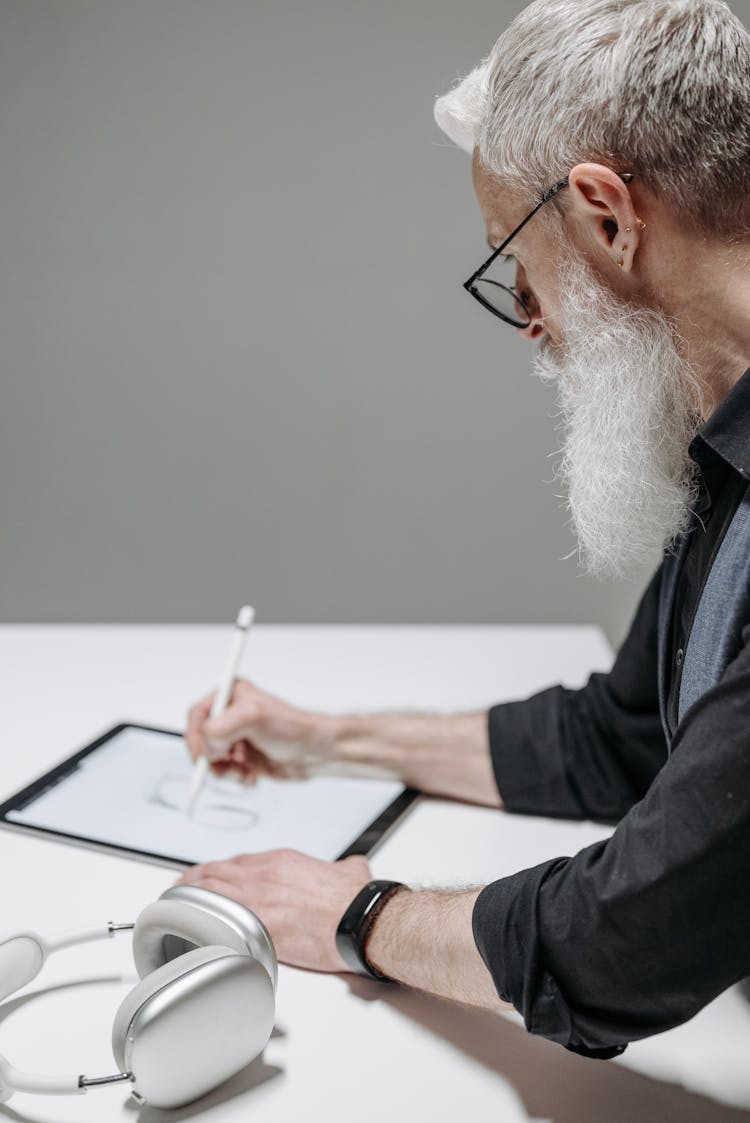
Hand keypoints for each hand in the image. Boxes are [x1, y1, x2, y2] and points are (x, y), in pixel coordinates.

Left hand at [175, 849, 371, 972]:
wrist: (357, 919)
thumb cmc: (354, 901)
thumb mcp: (351, 871)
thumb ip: (346, 866)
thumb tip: (352, 867)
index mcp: (282, 861)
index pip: (240, 861)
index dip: (222, 870)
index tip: (215, 876)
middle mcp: (263, 876)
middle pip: (216, 872)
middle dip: (196, 880)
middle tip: (183, 888)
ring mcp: (256, 900)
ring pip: (209, 892)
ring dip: (190, 898)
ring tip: (177, 906)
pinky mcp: (256, 928)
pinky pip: (215, 923)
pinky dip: (199, 924)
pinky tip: (188, 930)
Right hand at [185, 679, 329, 783]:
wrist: (316, 752)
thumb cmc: (294, 728)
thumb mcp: (253, 717)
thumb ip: (220, 727)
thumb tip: (206, 745)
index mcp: (232, 696)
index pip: (197, 715)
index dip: (196, 737)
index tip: (204, 754)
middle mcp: (232, 716)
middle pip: (201, 740)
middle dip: (212, 756)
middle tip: (228, 761)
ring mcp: (237, 738)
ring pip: (210, 759)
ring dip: (224, 770)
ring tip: (243, 768)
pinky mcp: (243, 758)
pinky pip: (224, 772)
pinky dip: (235, 777)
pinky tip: (251, 774)